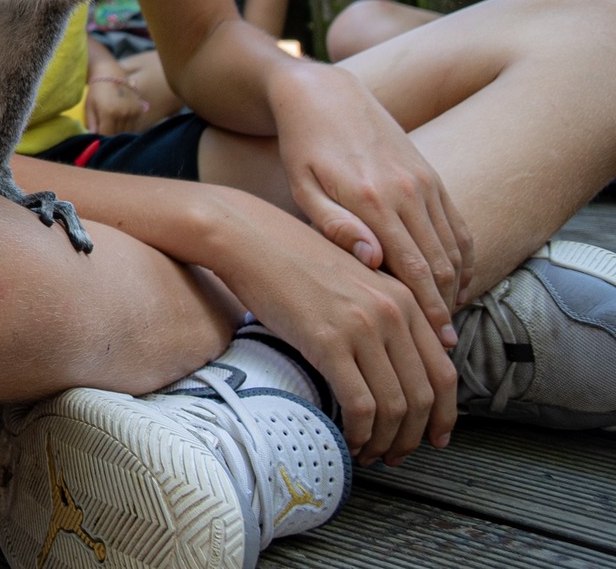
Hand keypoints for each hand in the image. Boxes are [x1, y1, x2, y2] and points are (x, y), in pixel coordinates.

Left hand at [85, 78, 149, 134]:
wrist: (111, 75)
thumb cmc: (96, 91)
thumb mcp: (89, 107)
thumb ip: (92, 124)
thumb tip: (93, 138)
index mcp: (109, 113)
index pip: (107, 135)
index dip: (102, 139)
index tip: (98, 139)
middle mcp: (123, 114)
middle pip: (117, 135)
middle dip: (110, 136)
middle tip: (105, 132)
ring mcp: (133, 112)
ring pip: (127, 132)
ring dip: (120, 133)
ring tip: (112, 127)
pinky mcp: (139, 110)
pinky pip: (134, 126)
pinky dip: (128, 128)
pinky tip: (120, 123)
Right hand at [202, 185, 457, 462]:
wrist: (247, 237)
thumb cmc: (292, 258)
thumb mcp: (353, 278)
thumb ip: (384, 311)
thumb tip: (403, 359)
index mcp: (405, 297)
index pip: (444, 371)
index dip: (444, 414)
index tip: (434, 437)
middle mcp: (392, 311)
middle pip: (424, 395)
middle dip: (414, 436)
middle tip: (397, 455)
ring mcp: (362, 326)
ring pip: (395, 406)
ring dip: (386, 441)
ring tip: (370, 453)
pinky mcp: (328, 341)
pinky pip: (359, 404)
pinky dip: (359, 432)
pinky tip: (348, 439)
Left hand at [269, 62, 473, 343]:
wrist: (323, 94)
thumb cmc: (302, 148)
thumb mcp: (302, 187)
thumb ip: (334, 224)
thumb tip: (373, 261)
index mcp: (371, 199)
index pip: (411, 267)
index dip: (428, 308)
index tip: (436, 342)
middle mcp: (406, 191)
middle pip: (439, 263)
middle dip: (445, 308)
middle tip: (445, 347)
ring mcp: (424, 181)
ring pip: (453, 246)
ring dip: (456, 286)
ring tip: (448, 321)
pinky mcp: (431, 174)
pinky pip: (457, 224)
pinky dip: (462, 257)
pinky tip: (454, 282)